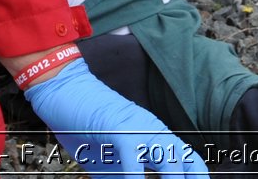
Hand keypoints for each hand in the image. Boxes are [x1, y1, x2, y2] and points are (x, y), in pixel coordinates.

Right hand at [21, 57, 208, 176]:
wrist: (61, 87)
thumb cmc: (81, 123)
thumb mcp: (104, 160)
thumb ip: (121, 176)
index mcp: (153, 137)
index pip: (188, 160)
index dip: (196, 177)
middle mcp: (152, 131)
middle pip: (187, 161)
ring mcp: (138, 128)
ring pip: (169, 161)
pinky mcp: (118, 128)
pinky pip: (134, 160)